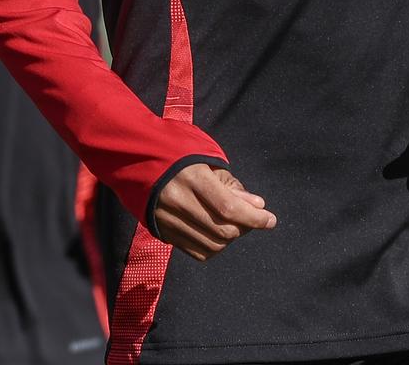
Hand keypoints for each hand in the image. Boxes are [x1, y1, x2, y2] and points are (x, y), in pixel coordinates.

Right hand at [152, 163, 275, 260]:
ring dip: (230, 239)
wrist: (138, 161)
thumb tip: (258, 207)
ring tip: (233, 223)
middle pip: (222, 231)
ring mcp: (168, 220)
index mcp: (192, 179)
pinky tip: (217, 232)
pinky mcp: (163, 232)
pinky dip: (214, 247)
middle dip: (244, 228)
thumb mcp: (207, 161)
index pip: (229, 208)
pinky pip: (196, 252)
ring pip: (212, 246)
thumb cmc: (179, 156)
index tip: (270, 220)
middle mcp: (178, 202)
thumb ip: (232, 186)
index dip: (254, 218)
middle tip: (251, 218)